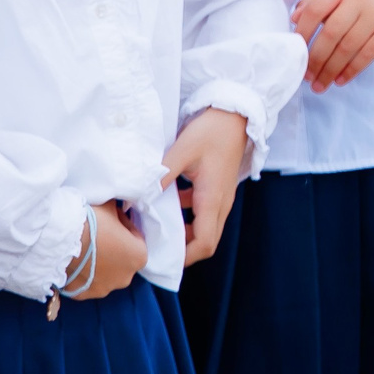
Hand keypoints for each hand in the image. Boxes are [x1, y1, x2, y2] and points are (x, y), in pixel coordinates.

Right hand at [74, 202, 146, 300]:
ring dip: (98, 262)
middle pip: (121, 259)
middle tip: (97, 233)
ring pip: (104, 273)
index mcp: (139, 256)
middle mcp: (126, 278)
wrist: (60, 239)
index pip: (135, 237)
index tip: (112, 218)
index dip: (124, 225)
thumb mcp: (109, 206)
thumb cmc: (90, 221)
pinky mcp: (84, 295)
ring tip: (83, 246)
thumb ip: (117, 211)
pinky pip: (85, 282)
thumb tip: (116, 210)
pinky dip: (81, 274)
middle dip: (112, 247)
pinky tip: (73, 260)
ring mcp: (104, 289)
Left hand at [165, 109, 248, 265]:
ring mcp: (221, 196)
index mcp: (212, 199)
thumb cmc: (211, 131)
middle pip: (206, 241)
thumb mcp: (182, 151)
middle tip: (156, 247)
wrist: (235, 114)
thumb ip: (162, 175)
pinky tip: (167, 199)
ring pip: (205, 227)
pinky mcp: (218, 187)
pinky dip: (187, 214)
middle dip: (183, 250)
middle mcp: (221, 203)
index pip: (204, 243)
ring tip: (157, 226)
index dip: (185, 257)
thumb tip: (138, 196)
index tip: (162, 258)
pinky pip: (203, 211)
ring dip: (184, 232)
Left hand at [293, 0, 373, 90]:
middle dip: (316, 59)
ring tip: (320, 84)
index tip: (295, 53)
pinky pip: (365, 56)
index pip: (315, 10)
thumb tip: (293, 19)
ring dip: (330, 70)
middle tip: (307, 76)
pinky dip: (350, 71)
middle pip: (330, 33)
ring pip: (347, 48)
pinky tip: (339, 80)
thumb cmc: (361, 6)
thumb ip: (315, 6)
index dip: (302, 33)